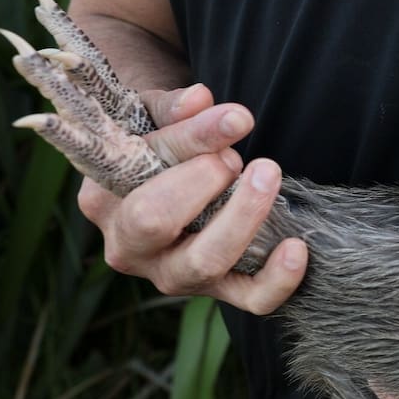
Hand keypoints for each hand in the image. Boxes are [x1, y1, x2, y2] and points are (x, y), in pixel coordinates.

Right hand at [78, 83, 308, 313]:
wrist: (168, 176)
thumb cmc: (155, 141)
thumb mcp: (154, 116)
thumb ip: (174, 109)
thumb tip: (199, 99)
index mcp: (102, 201)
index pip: (137, 173)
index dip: (190, 143)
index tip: (236, 119)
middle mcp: (128, 247)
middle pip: (156, 222)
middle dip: (204, 182)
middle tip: (234, 156)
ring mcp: (172, 276)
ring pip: (205, 263)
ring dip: (243, 217)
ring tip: (267, 176)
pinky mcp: (216, 291)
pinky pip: (250, 299)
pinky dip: (277, 280)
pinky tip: (296, 247)